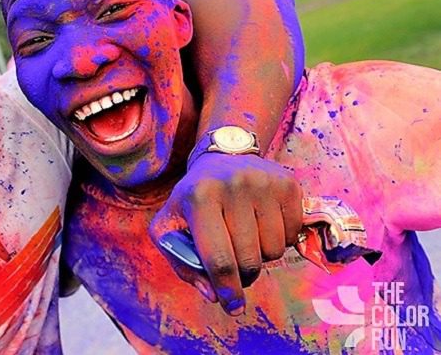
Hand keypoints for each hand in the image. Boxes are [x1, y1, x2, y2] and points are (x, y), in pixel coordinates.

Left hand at [149, 152, 302, 314]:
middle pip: (249, 259)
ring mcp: (264, 182)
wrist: (223, 157)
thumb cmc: (193, 199)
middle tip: (235, 264)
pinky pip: (292, 235)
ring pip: (273, 251)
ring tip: (245, 235)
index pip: (218, 257)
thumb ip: (182, 263)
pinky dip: (279, 240)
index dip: (227, 289)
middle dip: (243, 274)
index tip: (232, 306)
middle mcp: (233, 186)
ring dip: (261, 255)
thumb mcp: (171, 225)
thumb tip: (213, 294)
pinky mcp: (288, 183)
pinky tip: (262, 222)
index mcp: (199, 197)